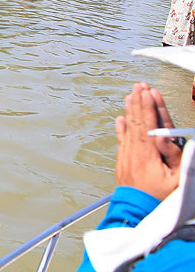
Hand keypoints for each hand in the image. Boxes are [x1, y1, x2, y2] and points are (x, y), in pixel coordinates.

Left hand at [114, 83, 180, 199]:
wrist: (137, 213)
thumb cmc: (160, 199)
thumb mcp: (177, 179)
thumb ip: (176, 157)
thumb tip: (167, 137)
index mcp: (148, 154)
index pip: (149, 124)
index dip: (150, 107)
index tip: (151, 92)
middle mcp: (134, 152)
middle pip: (138, 122)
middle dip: (140, 102)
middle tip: (140, 85)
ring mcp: (126, 156)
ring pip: (128, 128)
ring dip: (130, 110)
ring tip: (131, 94)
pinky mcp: (122, 162)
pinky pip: (121, 140)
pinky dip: (121, 128)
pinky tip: (120, 118)